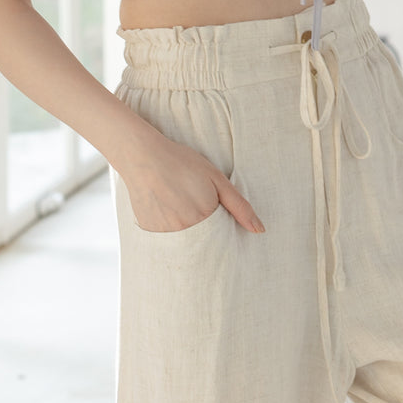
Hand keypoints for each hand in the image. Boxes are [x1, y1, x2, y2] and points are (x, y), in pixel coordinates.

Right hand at [121, 134, 265, 234]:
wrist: (142, 156)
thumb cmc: (182, 163)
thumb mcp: (216, 179)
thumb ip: (239, 206)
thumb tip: (260, 230)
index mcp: (206, 218)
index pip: (222, 240)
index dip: (220, 230)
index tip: (212, 216)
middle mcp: (186, 230)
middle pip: (204, 245)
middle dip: (204, 233)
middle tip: (191, 206)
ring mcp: (166, 234)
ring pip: (185, 245)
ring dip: (186, 233)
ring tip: (177, 205)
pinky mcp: (150, 234)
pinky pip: (166, 243)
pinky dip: (169, 232)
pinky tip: (165, 209)